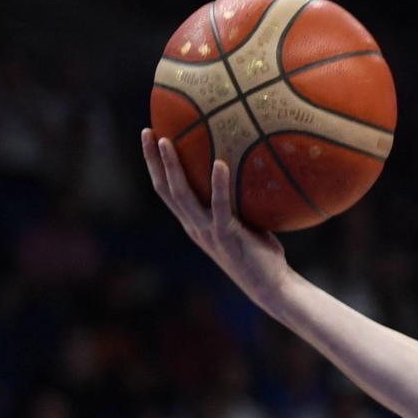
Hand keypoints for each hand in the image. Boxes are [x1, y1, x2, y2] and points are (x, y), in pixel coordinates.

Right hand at [140, 130, 291, 302]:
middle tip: (147, 131)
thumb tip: (251, 166)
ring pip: (182, 195)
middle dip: (152, 160)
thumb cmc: (260, 253)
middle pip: (164, 189)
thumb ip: (238, 201)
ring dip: (173, 167)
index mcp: (193, 223)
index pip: (166, 190)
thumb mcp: (244, 222)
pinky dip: (218, 184)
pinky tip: (219, 163)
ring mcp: (207, 232)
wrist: (270, 286)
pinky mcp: (226, 236)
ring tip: (168, 140)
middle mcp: (194, 226)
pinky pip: (219, 206)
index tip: (149, 137)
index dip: (154, 165)